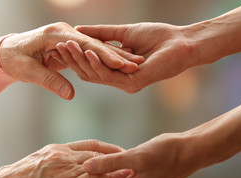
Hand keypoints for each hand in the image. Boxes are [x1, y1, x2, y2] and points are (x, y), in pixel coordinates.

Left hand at [0, 22, 143, 99]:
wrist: (5, 53)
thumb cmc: (13, 60)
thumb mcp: (28, 72)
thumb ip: (50, 81)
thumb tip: (70, 95)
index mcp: (55, 34)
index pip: (86, 45)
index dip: (105, 56)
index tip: (123, 65)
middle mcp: (64, 32)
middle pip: (94, 44)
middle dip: (116, 55)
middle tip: (137, 65)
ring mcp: (67, 37)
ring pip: (94, 48)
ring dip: (113, 57)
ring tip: (133, 66)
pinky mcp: (68, 44)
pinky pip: (88, 52)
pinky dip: (102, 59)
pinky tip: (117, 66)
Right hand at [56, 23, 195, 92]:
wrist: (181, 42)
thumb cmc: (157, 37)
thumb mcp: (123, 33)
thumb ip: (102, 34)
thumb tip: (79, 30)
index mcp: (116, 71)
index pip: (90, 66)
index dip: (75, 56)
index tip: (61, 44)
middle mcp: (119, 80)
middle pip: (89, 72)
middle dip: (73, 59)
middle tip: (59, 46)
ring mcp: (125, 83)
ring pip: (96, 74)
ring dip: (81, 60)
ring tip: (68, 46)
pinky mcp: (133, 82)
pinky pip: (110, 75)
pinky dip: (98, 63)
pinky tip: (88, 51)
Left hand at [82, 134, 197, 177]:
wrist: (191, 152)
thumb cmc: (165, 152)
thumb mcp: (135, 156)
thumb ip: (109, 163)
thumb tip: (86, 167)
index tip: (73, 170)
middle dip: (95, 176)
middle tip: (80, 162)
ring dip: (107, 173)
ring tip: (94, 160)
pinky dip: (119, 173)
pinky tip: (114, 162)